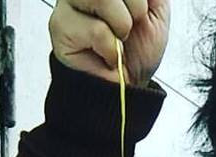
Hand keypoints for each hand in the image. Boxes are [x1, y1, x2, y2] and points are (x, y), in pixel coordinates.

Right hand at [49, 0, 170, 86]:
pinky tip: (105, 55)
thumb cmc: (138, 52)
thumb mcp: (156, 11)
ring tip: (119, 40)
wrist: (128, 88)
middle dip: (135, 6)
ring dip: (121, 25)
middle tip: (131, 27)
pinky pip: (95, 29)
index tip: (141, 11)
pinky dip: (110, 48)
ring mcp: (67, 3)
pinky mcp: (60, 26)